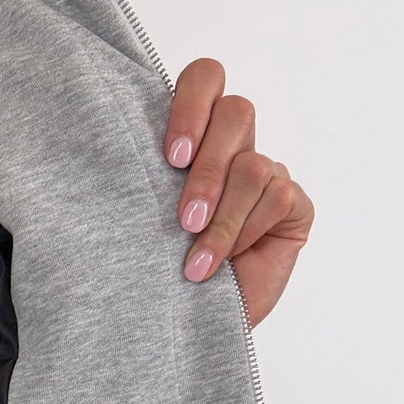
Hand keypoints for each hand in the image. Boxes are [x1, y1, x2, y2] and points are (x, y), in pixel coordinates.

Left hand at [162, 59, 313, 327]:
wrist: (187, 325)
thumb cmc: (156, 272)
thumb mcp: (139, 219)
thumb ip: (140, 175)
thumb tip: (110, 145)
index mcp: (192, 135)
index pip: (205, 78)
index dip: (192, 104)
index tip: (170, 157)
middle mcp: (232, 145)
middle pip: (237, 112)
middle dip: (208, 171)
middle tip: (184, 220)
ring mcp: (266, 172)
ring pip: (253, 165)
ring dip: (222, 221)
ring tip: (196, 264)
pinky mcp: (292, 204)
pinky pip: (278, 197)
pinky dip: (247, 233)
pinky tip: (230, 264)